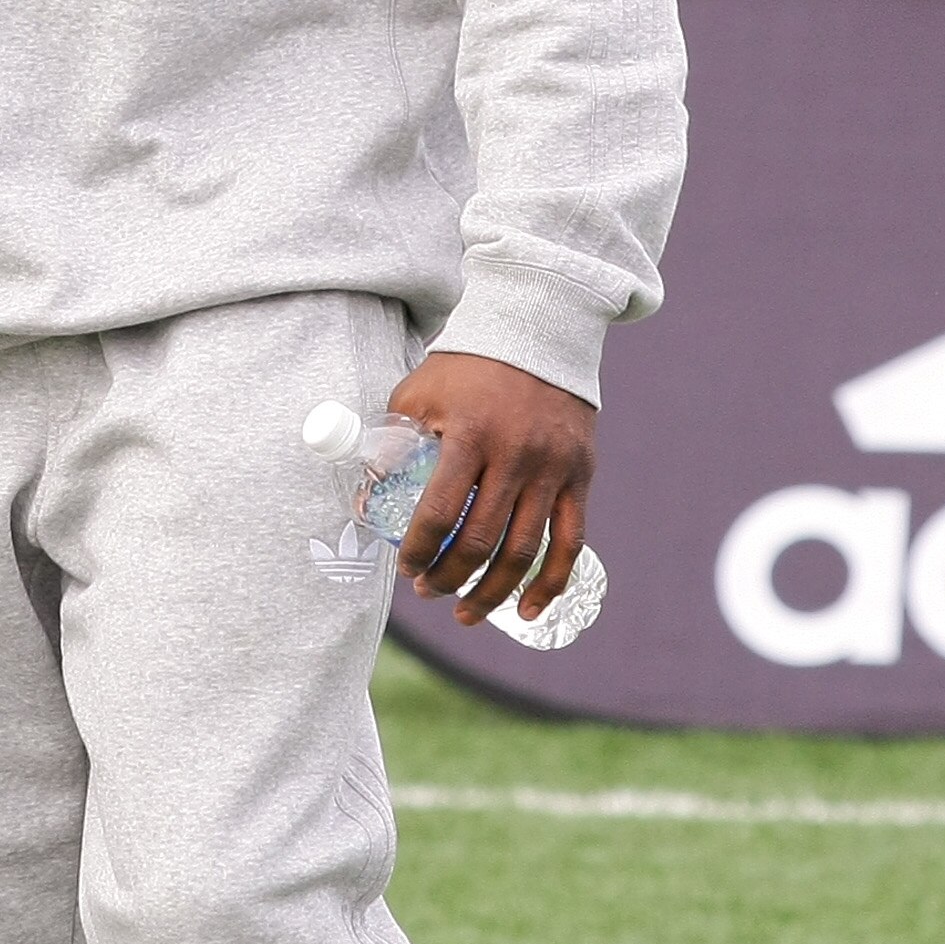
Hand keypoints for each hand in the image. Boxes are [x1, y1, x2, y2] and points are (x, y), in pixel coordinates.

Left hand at [386, 352, 595, 628]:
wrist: (536, 330)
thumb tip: (364, 503)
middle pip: (480, 541)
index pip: (439, 512)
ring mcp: (552, 468)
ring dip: (491, 592)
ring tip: (465, 613)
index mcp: (470, 434)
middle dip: (448, 577)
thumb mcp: (419, 393)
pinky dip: (550, 583)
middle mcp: (515, 455)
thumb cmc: (467, 367)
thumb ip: (392, 444)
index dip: (418, 550)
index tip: (405, 567)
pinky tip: (527, 611)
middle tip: (428, 590)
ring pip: (523, 551)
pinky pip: (570, 542)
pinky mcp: (579, 476)